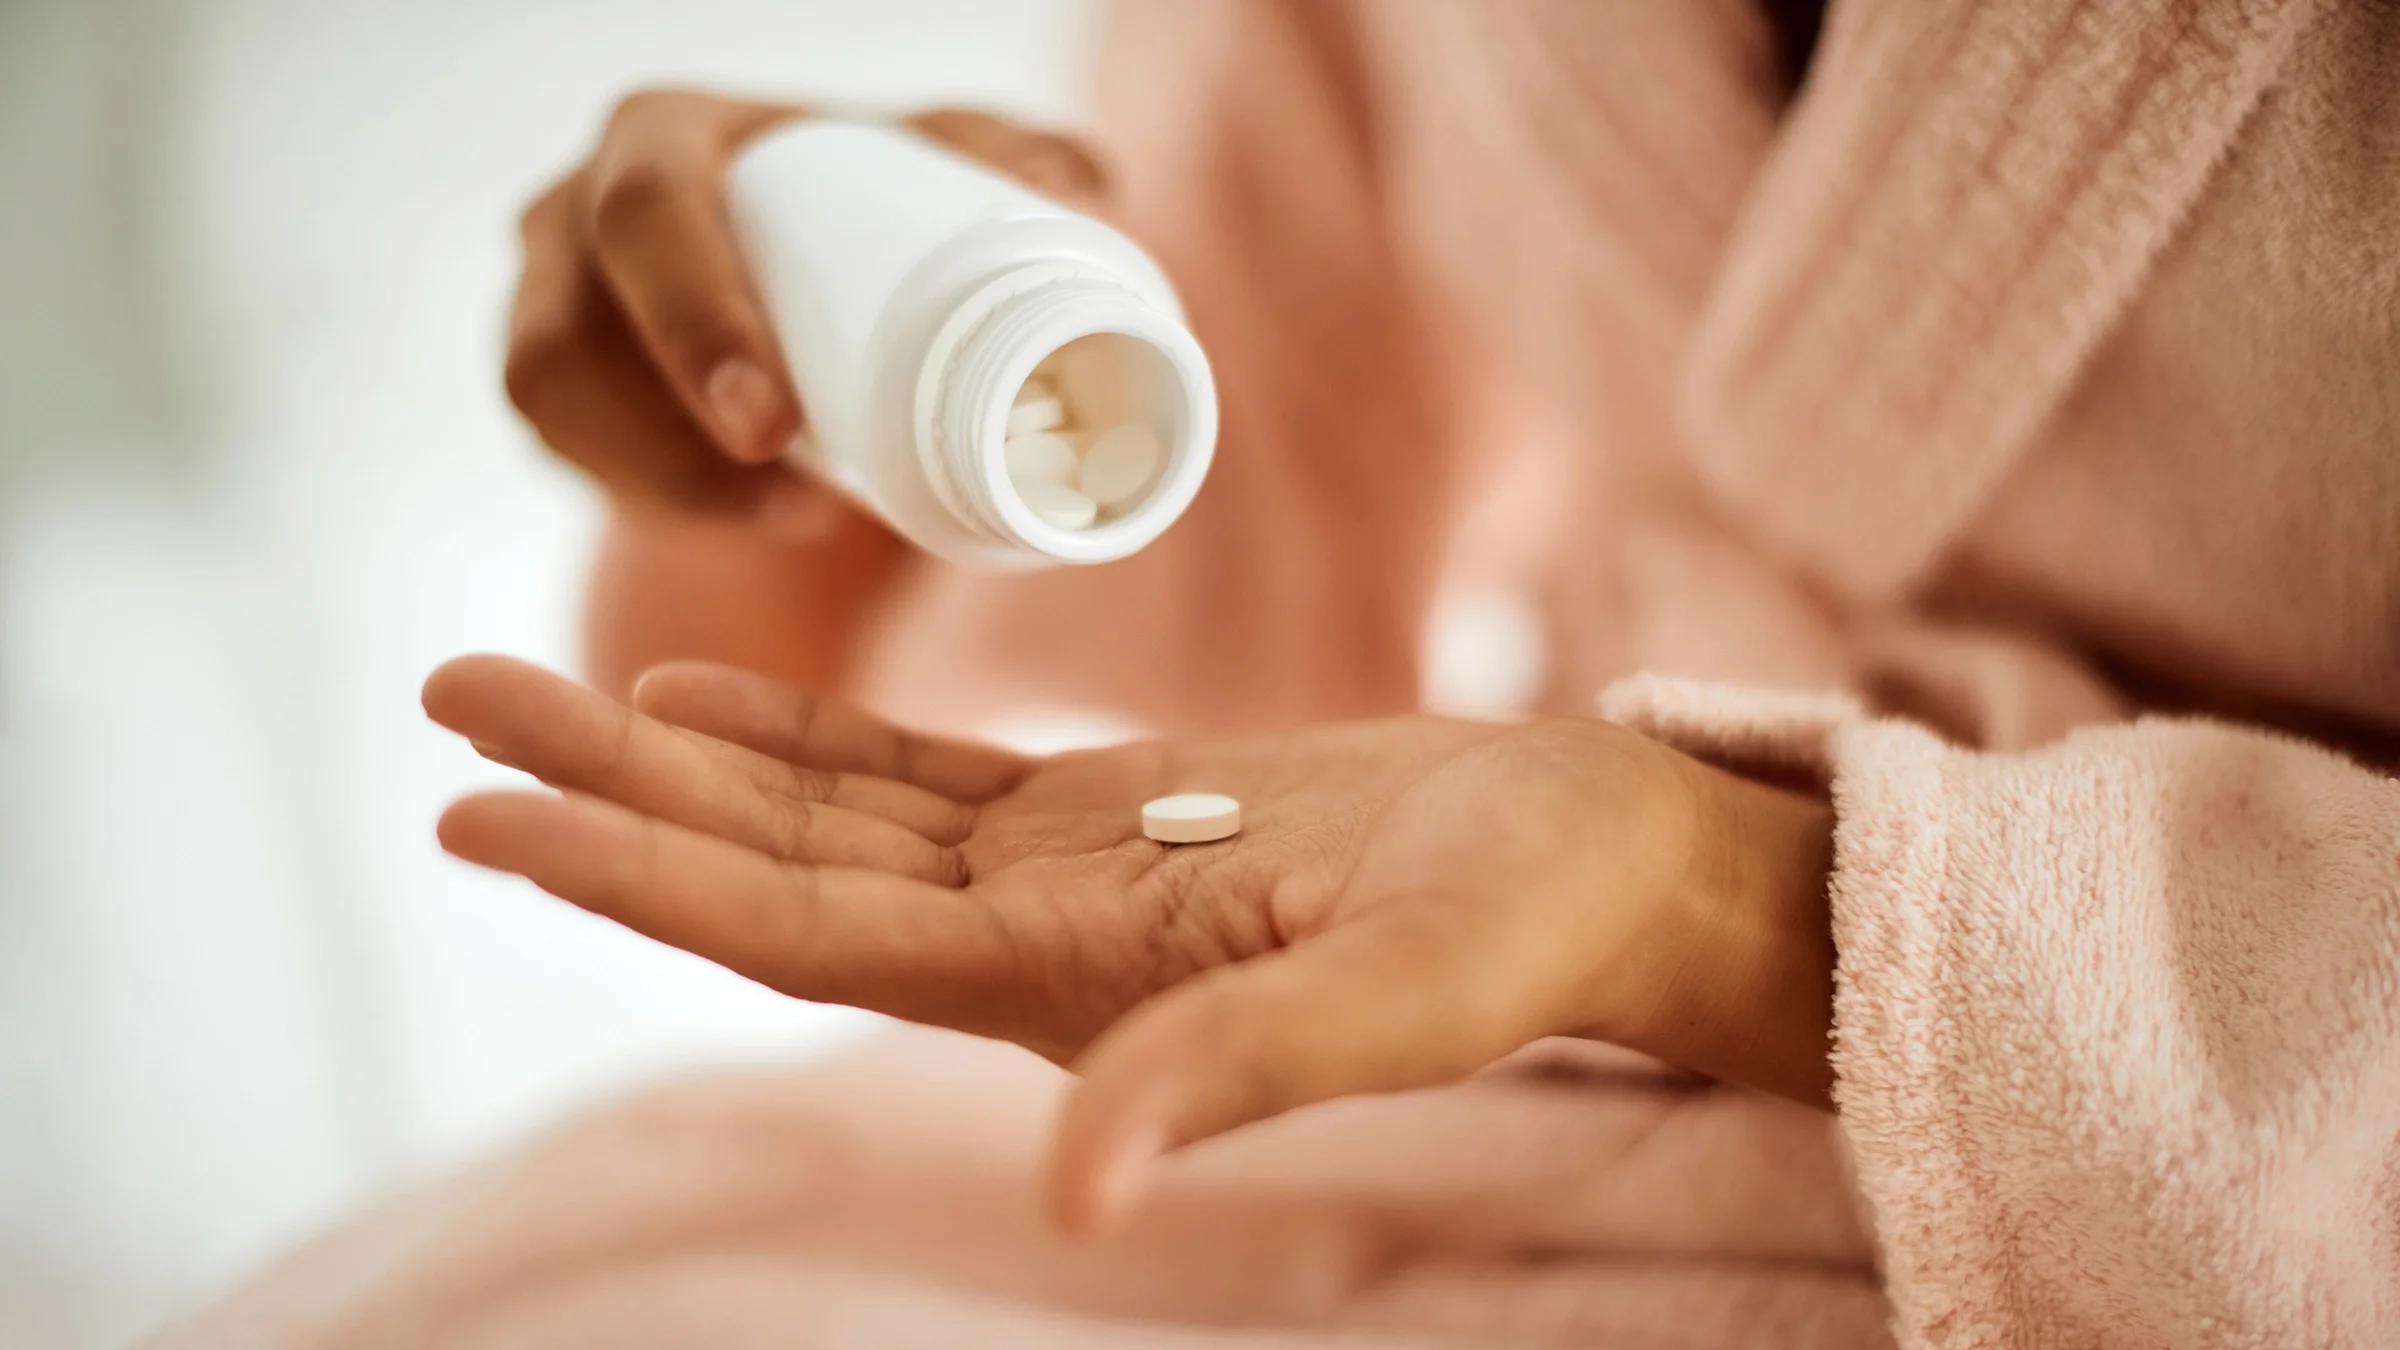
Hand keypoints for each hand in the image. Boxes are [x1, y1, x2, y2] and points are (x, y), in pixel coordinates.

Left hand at [424, 655, 1836, 1232]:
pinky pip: (924, 782)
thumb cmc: (1535, 924)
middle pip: (773, 870)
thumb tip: (1082, 1187)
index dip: (641, 877)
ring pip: (828, 820)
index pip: (804, 933)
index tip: (488, 814)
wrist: (1606, 867)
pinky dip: (810, 744)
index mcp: (1069, 989)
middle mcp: (1033, 948)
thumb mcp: (1410, 992)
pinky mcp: (1116, 816)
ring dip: (678, 760)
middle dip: (606, 795)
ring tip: (532, 688)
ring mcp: (1065, 881)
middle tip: (449, 695)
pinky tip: (713, 700)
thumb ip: (1243, 1070)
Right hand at [505, 90, 1106, 536]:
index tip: (773, 420)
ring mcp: (544, 299)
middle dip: (664, 436)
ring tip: (800, 517)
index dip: (694, 322)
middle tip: (791, 496)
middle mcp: (573, 211)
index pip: (646, 218)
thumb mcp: (939, 161)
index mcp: (663, 137)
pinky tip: (750, 519)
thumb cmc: (867, 194)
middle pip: (566, 334)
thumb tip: (1074, 191)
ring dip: (667, 486)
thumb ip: (1009, 156)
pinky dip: (656, 500)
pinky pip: (567, 457)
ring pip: (552, 412)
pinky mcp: (550, 382)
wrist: (802, 246)